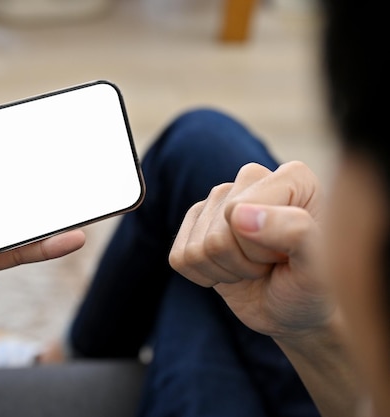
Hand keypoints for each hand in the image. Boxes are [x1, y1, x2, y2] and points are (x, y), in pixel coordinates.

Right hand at [168, 161, 332, 340]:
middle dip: (244, 263)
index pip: (238, 210)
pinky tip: (232, 271)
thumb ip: (294, 232)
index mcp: (291, 177)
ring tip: (255, 269)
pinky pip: (179, 257)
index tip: (289, 255)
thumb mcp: (319, 268)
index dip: (259, 247)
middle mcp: (251, 180)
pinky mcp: (196, 225)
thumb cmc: (316, 287)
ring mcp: (220, 201)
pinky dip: (204, 276)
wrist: (297, 310)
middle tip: (272, 265)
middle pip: (216, 233)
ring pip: (195, 248)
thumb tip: (237, 215)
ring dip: (225, 271)